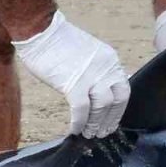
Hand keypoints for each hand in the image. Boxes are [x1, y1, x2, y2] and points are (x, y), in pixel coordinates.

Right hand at [13, 11, 129, 139]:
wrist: (42, 32)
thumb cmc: (57, 43)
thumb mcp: (87, 54)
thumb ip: (95, 71)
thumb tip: (96, 92)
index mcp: (109, 60)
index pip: (123, 89)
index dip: (118, 109)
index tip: (111, 120)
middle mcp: (105, 68)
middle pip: (117, 100)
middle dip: (110, 120)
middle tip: (102, 133)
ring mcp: (91, 76)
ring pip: (101, 107)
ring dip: (95, 123)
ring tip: (87, 134)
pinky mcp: (74, 83)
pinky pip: (81, 110)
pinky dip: (79, 122)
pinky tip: (74, 129)